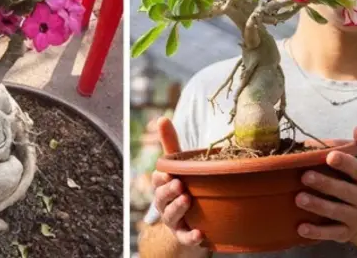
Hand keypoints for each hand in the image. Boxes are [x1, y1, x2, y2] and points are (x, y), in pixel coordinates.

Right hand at [151, 117, 203, 246]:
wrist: (190, 224)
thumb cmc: (182, 189)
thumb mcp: (177, 168)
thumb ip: (170, 145)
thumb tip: (162, 118)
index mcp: (163, 187)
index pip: (157, 181)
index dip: (160, 178)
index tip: (167, 173)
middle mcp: (165, 205)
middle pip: (161, 198)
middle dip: (168, 192)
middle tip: (179, 184)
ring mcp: (174, 222)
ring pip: (170, 216)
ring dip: (177, 209)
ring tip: (187, 200)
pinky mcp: (185, 237)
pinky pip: (185, 239)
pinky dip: (191, 237)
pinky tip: (199, 234)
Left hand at [296, 126, 356, 244]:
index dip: (345, 163)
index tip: (329, 155)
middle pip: (345, 191)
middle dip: (326, 184)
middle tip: (305, 176)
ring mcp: (354, 216)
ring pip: (337, 212)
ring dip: (318, 206)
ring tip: (298, 198)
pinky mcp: (345, 233)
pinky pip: (331, 233)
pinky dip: (316, 232)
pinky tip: (300, 227)